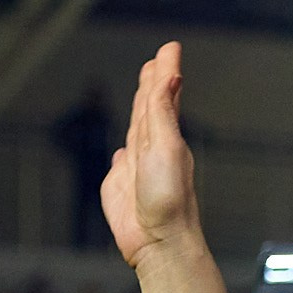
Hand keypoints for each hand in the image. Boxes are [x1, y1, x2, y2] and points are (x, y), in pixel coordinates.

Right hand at [99, 42, 206, 270]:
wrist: (159, 242)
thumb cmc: (168, 199)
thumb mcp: (164, 147)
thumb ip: (163, 112)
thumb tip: (172, 76)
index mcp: (168, 137)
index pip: (165, 96)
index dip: (165, 72)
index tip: (171, 49)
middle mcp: (154, 148)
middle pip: (152, 108)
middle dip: (154, 84)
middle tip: (159, 61)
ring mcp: (137, 166)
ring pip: (138, 129)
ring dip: (142, 111)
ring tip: (145, 94)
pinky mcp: (121, 185)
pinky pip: (122, 162)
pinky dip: (124, 151)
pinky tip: (125, 150)